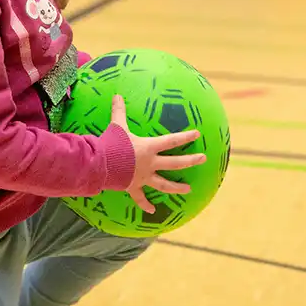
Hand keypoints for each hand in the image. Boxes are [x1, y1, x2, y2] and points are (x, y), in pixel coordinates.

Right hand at [110, 94, 205, 212]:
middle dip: (190, 161)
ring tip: (188, 189)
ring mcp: (143, 177)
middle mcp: (150, 163)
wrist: (102, 165)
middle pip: (175, 163)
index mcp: (149, 147)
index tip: (198, 135)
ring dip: (176, 187)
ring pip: (164, 184)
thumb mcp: (117, 125)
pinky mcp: (133, 187)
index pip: (171, 140)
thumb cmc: (112, 144)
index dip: (185, 137)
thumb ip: (119, 111)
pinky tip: (152, 211)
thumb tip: (117, 95)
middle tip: (203, 159)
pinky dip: (145, 205)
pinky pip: (140, 198)